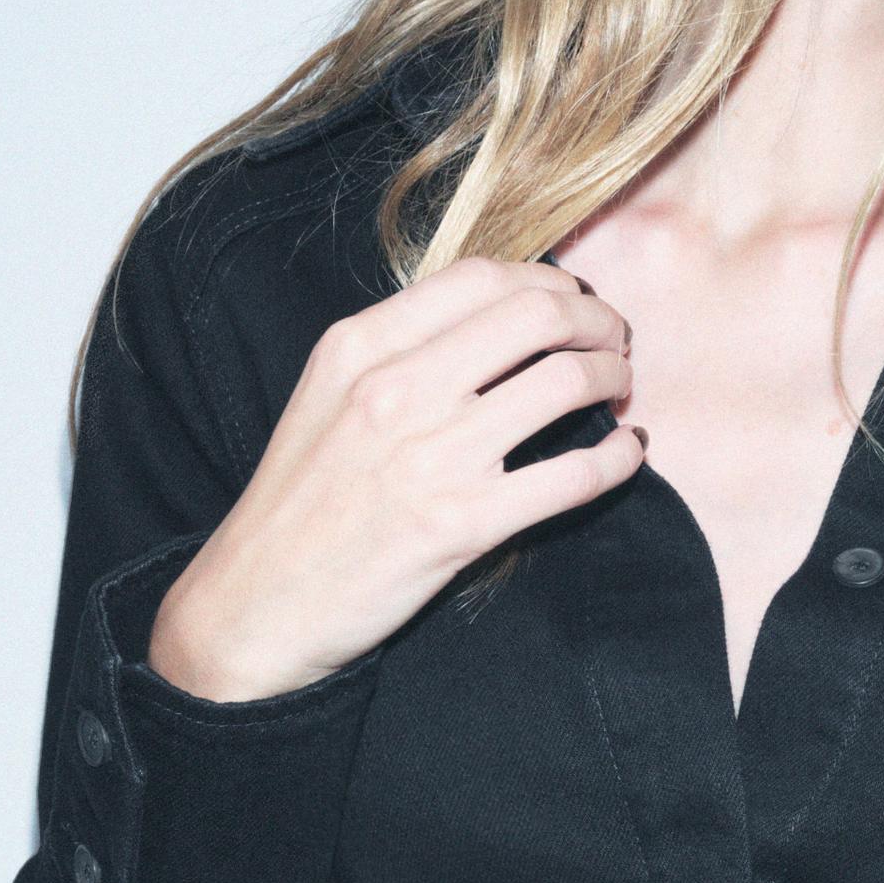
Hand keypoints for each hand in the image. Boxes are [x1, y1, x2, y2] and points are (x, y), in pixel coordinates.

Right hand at [146, 256, 642, 701]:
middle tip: (615, 341)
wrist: (257, 605)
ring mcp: (431, 456)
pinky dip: (617, 459)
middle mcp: (396, 389)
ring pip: (565, 383)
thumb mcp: (326, 397)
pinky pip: (573, 475)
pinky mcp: (461, 524)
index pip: (481, 277)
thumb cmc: (301, 503)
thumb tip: (496, 318)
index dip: (548, 281)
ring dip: (612, 379)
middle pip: (537, 316)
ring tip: (620, 390)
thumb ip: (398, 350)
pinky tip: (626, 454)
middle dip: (596, 321)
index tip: (573, 302)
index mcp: (359, 347)